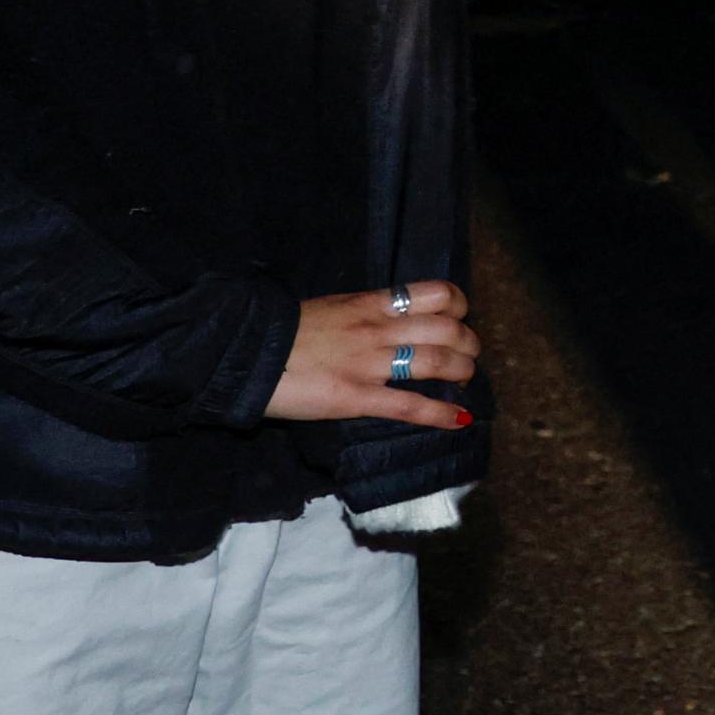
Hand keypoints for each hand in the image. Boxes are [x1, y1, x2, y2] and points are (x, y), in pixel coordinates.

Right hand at [270, 280, 479, 429]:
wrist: (245, 352)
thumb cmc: (282, 330)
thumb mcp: (331, 307)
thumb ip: (363, 312)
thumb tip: (386, 317)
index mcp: (372, 304)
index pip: (435, 294)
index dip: (459, 306)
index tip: (460, 317)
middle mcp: (379, 329)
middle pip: (446, 328)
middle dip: (468, 342)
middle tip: (468, 355)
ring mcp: (369, 364)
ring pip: (436, 362)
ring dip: (461, 371)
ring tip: (465, 379)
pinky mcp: (356, 397)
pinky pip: (409, 405)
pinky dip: (440, 415)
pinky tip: (461, 420)